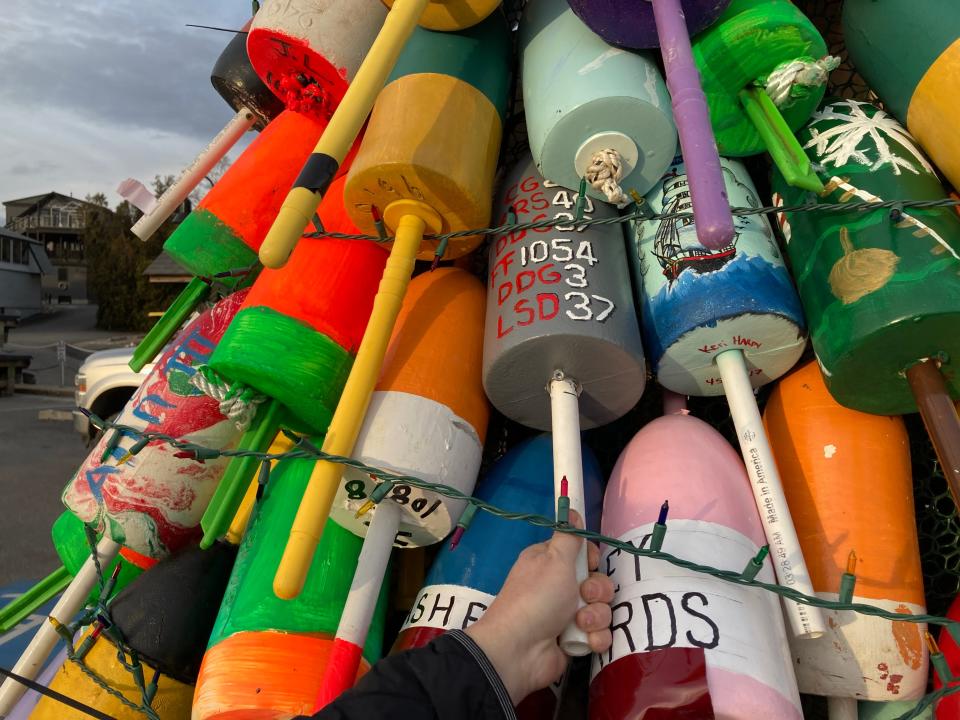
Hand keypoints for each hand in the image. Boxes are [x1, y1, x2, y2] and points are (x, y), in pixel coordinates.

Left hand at [464, 510, 613, 703]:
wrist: (519, 651)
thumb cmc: (536, 598)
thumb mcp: (554, 560)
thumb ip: (568, 535)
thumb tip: (569, 504)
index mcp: (550, 563)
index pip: (583, 554)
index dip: (591, 559)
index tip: (589, 563)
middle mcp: (558, 586)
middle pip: (597, 581)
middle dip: (597, 590)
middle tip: (584, 595)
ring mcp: (567, 614)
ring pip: (601, 608)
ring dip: (595, 616)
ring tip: (579, 623)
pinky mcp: (574, 639)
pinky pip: (599, 633)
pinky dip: (594, 638)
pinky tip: (584, 641)